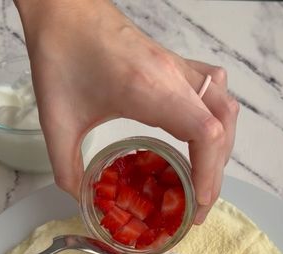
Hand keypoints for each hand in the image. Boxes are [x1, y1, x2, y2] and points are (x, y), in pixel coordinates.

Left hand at [16, 0, 238, 222]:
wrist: (64, 12)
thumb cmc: (62, 57)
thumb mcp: (57, 121)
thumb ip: (67, 167)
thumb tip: (82, 198)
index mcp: (149, 89)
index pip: (205, 132)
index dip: (209, 173)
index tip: (198, 202)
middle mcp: (173, 76)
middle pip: (223, 125)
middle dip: (216, 171)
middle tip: (198, 204)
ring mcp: (179, 68)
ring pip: (226, 107)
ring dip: (223, 147)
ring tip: (204, 178)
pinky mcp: (177, 64)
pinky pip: (216, 91)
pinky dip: (219, 119)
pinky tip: (203, 138)